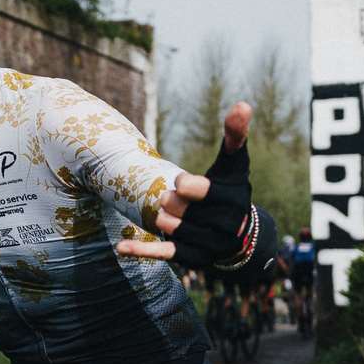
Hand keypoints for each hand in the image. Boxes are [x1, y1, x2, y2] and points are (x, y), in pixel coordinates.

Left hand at [118, 101, 252, 263]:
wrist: (236, 234)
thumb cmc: (228, 190)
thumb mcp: (232, 164)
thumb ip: (234, 135)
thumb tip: (242, 104)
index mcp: (234, 198)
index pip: (193, 188)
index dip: (184, 184)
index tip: (183, 183)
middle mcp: (227, 225)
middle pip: (175, 205)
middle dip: (171, 199)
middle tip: (178, 200)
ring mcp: (211, 245)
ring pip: (167, 225)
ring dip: (163, 217)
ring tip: (173, 215)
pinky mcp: (193, 259)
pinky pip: (165, 253)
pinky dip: (143, 249)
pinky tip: (121, 248)